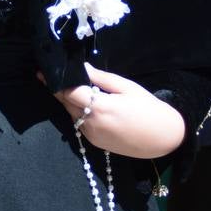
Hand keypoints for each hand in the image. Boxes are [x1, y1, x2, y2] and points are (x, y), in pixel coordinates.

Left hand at [54, 62, 185, 158]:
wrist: (166, 139)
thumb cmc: (150, 109)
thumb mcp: (127, 87)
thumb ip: (101, 78)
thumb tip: (82, 67)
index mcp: (100, 108)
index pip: (68, 92)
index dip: (56, 81)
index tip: (44, 72)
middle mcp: (91, 123)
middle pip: (66, 103)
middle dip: (60, 90)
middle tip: (53, 76)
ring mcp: (92, 135)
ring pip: (71, 114)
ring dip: (70, 102)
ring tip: (74, 88)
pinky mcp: (95, 143)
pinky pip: (80, 124)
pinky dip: (79, 113)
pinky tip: (89, 106)